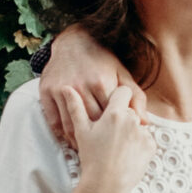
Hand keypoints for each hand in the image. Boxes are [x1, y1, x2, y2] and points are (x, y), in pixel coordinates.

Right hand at [40, 26, 130, 143]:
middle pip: (91, 123)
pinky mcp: (46, 92)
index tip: (117, 139)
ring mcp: (61, 90)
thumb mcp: (122, 74)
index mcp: (102, 83)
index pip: (111, 116)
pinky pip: (54, 120)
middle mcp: (81, 87)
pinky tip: (69, 139)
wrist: (73, 42)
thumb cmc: (101, 59)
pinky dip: (61, 134)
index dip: (115, 130)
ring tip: (86, 149)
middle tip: (103, 150)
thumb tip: (145, 122)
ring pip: (70, 125)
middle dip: (98, 138)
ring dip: (78, 141)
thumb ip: (136, 97)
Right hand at [65, 83, 154, 192]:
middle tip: (110, 133)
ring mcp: (143, 134)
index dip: (118, 97)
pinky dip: (139, 144)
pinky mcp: (151, 146)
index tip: (113, 105)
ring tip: (117, 146)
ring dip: (131, 130)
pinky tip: (126, 153)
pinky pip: (146, 138)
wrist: (105, 185)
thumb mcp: (81, 131)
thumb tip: (67, 88)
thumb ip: (76, 107)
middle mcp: (132, 120)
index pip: (124, 91)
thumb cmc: (91, 158)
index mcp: (115, 113)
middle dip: (122, 117)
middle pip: (130, 109)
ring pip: (138, 124)